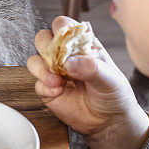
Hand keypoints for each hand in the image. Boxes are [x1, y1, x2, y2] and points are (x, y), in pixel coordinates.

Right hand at [27, 16, 148, 148]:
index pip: (64, 25)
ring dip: (42, 69)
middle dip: (46, 47)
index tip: (67, 44)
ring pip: (34, 59)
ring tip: (58, 81)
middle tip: (58, 61)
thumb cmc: (114, 95)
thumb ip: (91, 68)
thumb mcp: (110, 79)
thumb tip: (69, 62)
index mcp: (82, 44)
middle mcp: (65, 55)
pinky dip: (45, 87)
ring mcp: (55, 72)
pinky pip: (36, 83)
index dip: (61, 29)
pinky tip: (59, 92)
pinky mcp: (48, 90)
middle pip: (43, 38)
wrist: (110, 122)